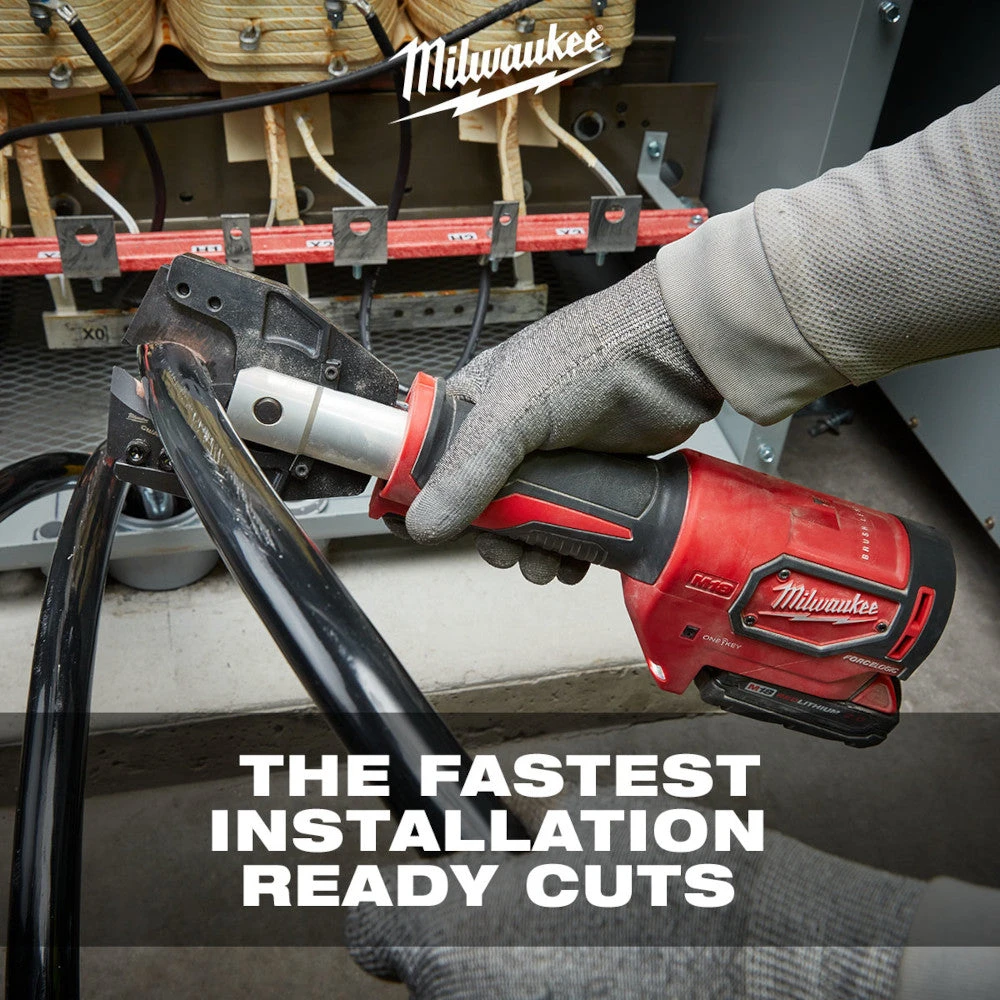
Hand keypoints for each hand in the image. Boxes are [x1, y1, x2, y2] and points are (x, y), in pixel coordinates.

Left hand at [346, 792, 922, 999]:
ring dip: (518, 972)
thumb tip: (486, 849)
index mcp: (457, 931)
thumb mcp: (586, 814)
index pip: (375, 922)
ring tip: (582, 944)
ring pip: (487, 998)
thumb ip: (512, 837)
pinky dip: (558, 993)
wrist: (782, 962)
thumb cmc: (691, 887)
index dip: (401, 894)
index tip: (426, 885)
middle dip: (472, 934)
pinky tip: (609, 976)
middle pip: (433, 970)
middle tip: (530, 910)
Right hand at [401, 261, 723, 582]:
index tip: (444, 532)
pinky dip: (570, 549)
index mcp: (478, 403)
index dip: (437, 500)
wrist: (671, 357)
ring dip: (533, 552)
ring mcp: (555, 454)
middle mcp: (512, 430)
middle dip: (496, 538)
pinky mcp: (593, 474)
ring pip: (529, 519)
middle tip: (509, 554)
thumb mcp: (514, 414)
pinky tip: (574, 561)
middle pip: (486, 502)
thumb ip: (468, 471)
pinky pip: (571, 522)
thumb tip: (425, 523)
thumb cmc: (591, 357)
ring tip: (545, 565)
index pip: (438, 461)